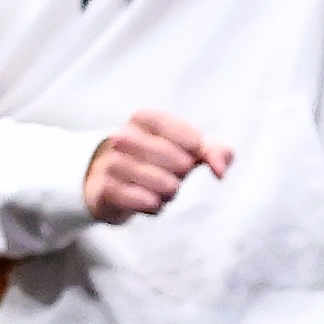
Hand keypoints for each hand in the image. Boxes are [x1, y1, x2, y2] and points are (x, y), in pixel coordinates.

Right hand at [83, 109, 231, 220]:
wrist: (111, 186)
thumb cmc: (156, 163)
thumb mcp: (185, 152)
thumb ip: (212, 152)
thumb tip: (221, 170)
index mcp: (141, 120)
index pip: (163, 122)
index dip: (185, 136)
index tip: (197, 151)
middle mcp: (121, 138)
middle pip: (160, 150)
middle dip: (178, 166)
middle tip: (181, 175)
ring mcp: (108, 163)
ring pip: (146, 175)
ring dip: (165, 186)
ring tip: (169, 190)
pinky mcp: (102, 190)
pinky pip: (130, 196)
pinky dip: (147, 202)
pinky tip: (153, 202)